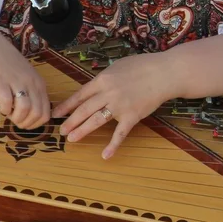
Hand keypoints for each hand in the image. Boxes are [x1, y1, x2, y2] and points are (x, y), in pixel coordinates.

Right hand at [0, 30, 49, 128]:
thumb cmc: (10, 66)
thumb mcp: (28, 78)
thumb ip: (33, 93)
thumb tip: (34, 115)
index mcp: (40, 84)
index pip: (46, 113)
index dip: (36, 124)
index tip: (26, 122)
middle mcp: (31, 84)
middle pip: (37, 114)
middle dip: (26, 124)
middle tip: (16, 121)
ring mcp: (17, 82)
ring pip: (25, 109)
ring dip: (17, 119)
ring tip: (10, 115)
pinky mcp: (1, 82)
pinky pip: (7, 103)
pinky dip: (5, 111)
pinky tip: (2, 108)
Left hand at [56, 53, 175, 158]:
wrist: (165, 73)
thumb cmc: (143, 66)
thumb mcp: (119, 66)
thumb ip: (105, 77)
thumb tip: (93, 86)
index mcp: (103, 80)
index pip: (80, 95)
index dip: (67, 105)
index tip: (57, 113)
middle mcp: (108, 93)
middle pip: (84, 109)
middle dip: (71, 121)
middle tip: (61, 131)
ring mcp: (120, 106)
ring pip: (96, 121)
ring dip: (82, 130)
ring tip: (72, 139)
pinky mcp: (132, 116)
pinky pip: (120, 133)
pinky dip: (112, 145)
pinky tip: (105, 155)